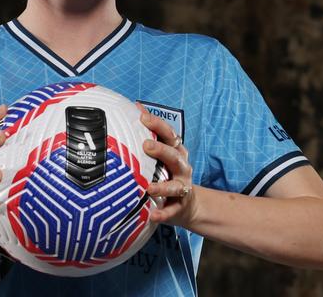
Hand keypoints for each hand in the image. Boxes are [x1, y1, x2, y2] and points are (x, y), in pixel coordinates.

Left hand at [138, 104, 196, 226]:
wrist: (188, 205)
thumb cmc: (167, 172)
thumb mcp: (162, 153)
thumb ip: (150, 133)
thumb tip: (134, 106)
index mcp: (176, 151)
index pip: (169, 134)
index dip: (157, 124)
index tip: (141, 116)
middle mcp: (182, 167)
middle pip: (175, 156)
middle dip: (162, 150)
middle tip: (146, 145)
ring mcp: (183, 187)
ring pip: (177, 185)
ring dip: (163, 186)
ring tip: (149, 188)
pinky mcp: (180, 207)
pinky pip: (172, 211)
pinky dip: (163, 213)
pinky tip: (153, 215)